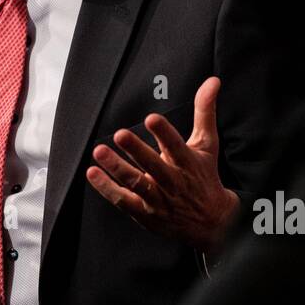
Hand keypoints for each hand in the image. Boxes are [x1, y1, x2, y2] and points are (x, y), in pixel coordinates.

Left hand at [87, 76, 239, 252]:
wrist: (211, 223)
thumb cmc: (204, 176)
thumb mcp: (207, 144)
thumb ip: (205, 111)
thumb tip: (212, 81)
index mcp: (188, 163)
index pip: (176, 145)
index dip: (164, 133)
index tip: (151, 119)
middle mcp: (173, 182)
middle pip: (154, 166)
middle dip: (137, 150)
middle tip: (120, 134)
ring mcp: (158, 199)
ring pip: (136, 183)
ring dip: (117, 168)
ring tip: (100, 151)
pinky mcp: (145, 212)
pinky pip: (123, 200)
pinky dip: (106, 188)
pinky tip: (93, 173)